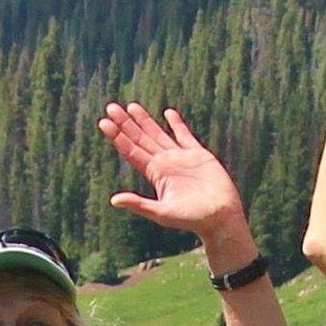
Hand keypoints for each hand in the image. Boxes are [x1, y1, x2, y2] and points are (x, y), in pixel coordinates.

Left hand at [96, 95, 249, 245]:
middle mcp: (165, 163)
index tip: (104, 122)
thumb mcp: (162, 213)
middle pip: (140, 139)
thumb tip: (114, 201)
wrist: (221, 217)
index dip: (118, 137)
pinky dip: (176, 124)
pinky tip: (167, 113)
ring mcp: (181, 157)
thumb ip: (139, 205)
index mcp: (155, 174)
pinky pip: (184, 136)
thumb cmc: (192, 219)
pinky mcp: (199, 155)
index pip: (131, 151)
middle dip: (126, 123)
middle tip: (111, 107)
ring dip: (145, 121)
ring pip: (158, 134)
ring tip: (132, 106)